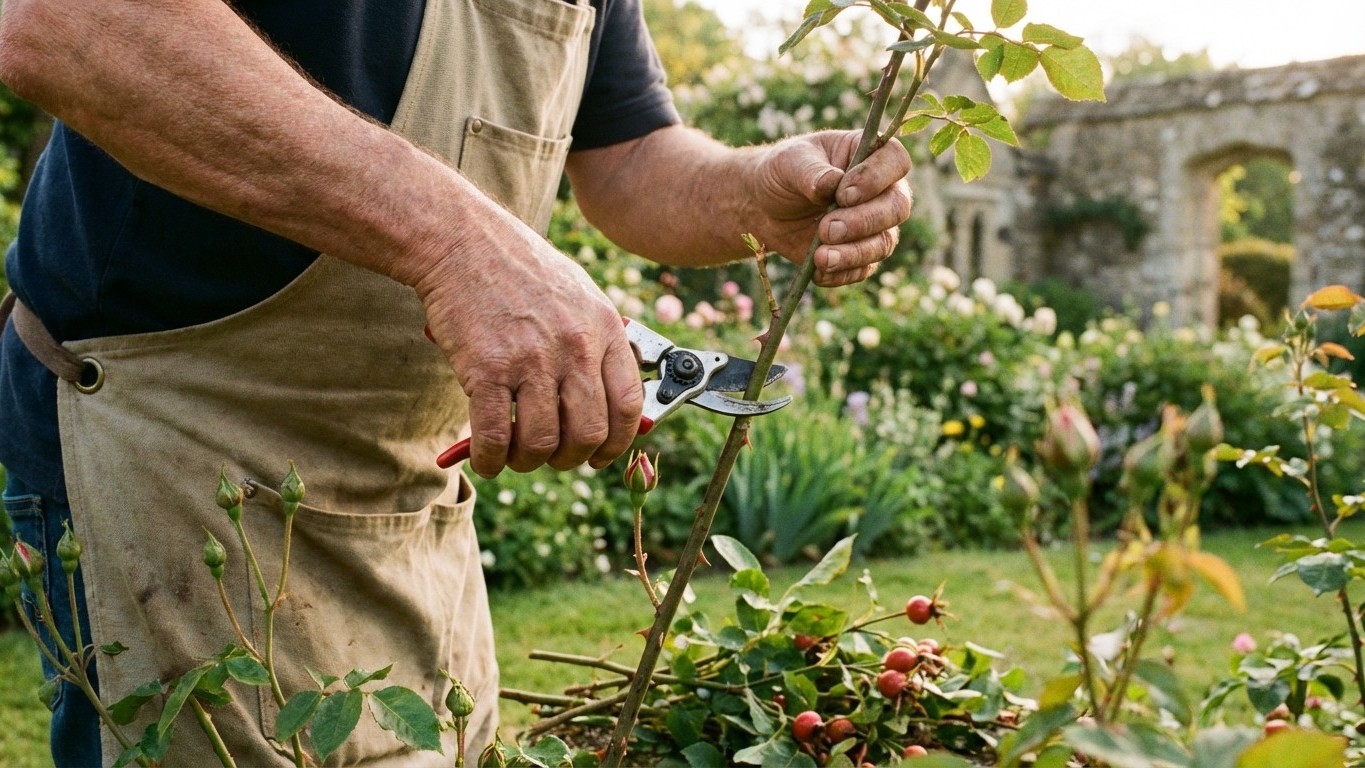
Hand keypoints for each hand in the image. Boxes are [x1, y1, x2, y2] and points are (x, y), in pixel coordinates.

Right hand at [414, 208, 642, 477]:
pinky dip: (491, 460)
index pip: (628, 405)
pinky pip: (496, 438)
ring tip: (516, 455)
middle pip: (589, 433)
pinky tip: (486, 459)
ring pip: (543, 443)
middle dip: (571, 459)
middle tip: (552, 457)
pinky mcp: (487, 370)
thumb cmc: (518, 267)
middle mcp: (575, 347)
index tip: (600, 456)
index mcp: (604, 329)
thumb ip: (599, 341)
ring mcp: (531, 360)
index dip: (617, 442)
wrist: (461, 241)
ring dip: (529, 462)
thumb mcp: (579, 294)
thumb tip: (611, 394)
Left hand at [749, 130, 912, 286]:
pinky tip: (818, 272)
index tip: (843, 193)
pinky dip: (842, 272)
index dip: (877, 179)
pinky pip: (863, 269)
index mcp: (870, 154)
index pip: (896, 161)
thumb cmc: (784, 172)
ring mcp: (875, 225)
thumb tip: (832, 184)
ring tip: (820, 257)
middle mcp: (882, 190)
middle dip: (863, 222)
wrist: (765, 205)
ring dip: (854, 253)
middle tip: (827, 228)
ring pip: (884, 243)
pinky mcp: (860, 254)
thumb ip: (812, 172)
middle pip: (897, 207)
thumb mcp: (790, 162)